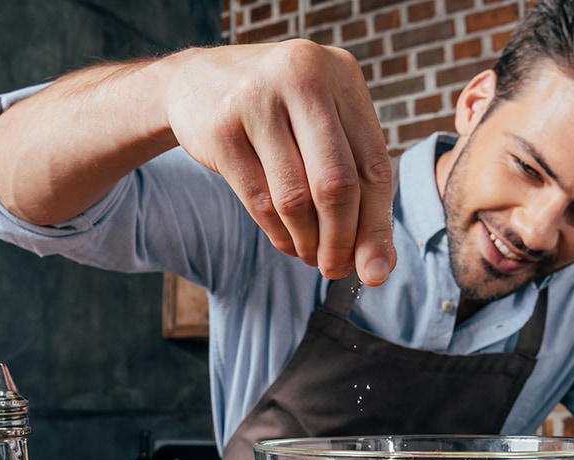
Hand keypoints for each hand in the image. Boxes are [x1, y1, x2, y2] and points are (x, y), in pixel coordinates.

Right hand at [161, 40, 396, 284]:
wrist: (195, 81)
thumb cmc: (278, 115)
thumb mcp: (322, 128)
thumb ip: (356, 183)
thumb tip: (377, 265)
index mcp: (341, 74)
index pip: (374, 164)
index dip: (377, 225)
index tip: (376, 270)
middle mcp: (303, 76)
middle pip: (337, 184)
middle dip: (341, 240)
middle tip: (336, 269)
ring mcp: (257, 99)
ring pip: (296, 198)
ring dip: (307, 241)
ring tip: (310, 255)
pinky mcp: (222, 128)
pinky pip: (260, 201)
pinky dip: (279, 233)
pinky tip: (286, 241)